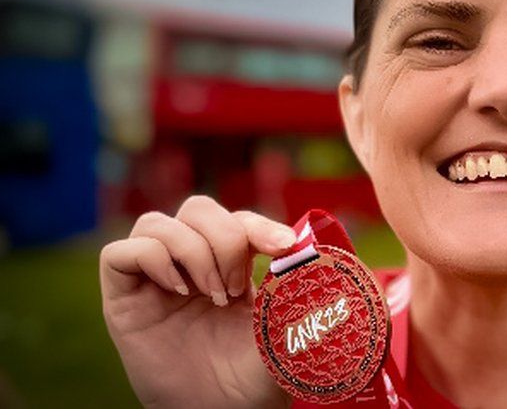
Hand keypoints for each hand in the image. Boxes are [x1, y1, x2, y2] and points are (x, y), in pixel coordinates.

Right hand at [99, 196, 296, 407]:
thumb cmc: (256, 374)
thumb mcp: (285, 323)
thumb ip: (296, 282)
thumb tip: (310, 245)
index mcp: (230, 264)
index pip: (237, 219)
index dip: (258, 224)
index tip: (284, 246)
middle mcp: (190, 264)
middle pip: (197, 209)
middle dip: (224, 238)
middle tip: (235, 287)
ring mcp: (154, 279)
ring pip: (156, 223)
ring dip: (192, 250)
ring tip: (213, 295)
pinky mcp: (123, 299)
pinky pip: (119, 254)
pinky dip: (151, 259)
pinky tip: (178, 290)